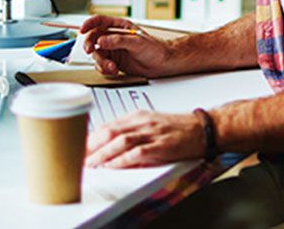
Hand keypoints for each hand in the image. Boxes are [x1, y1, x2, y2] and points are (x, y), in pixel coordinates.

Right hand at [80, 16, 177, 77]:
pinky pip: (101, 64)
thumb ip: (118, 41)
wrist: (162, 64)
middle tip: (91, 51)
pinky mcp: (113, 61)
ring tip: (112, 67)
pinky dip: (104, 68)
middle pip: (93, 38)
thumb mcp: (136, 42)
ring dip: (101, 61)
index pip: (100, 21)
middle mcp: (114, 37)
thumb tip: (101, 40)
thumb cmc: (154, 49)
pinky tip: (113, 70)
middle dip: (90, 45)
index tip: (82, 30)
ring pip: (97, 54)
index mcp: (120, 26)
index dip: (89, 23)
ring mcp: (113, 50)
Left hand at [85, 110, 203, 167]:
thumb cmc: (179, 129)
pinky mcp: (161, 146)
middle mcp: (142, 122)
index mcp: (138, 116)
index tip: (79, 147)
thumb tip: (111, 149)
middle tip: (79, 157)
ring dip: (102, 153)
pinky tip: (112, 166)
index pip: (108, 125)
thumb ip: (132, 134)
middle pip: (109, 131)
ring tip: (91, 163)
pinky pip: (136, 153)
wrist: (204, 128)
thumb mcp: (151, 125)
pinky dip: (121, 160)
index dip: (91, 137)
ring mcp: (152, 133)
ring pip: (120, 140)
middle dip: (91, 145)